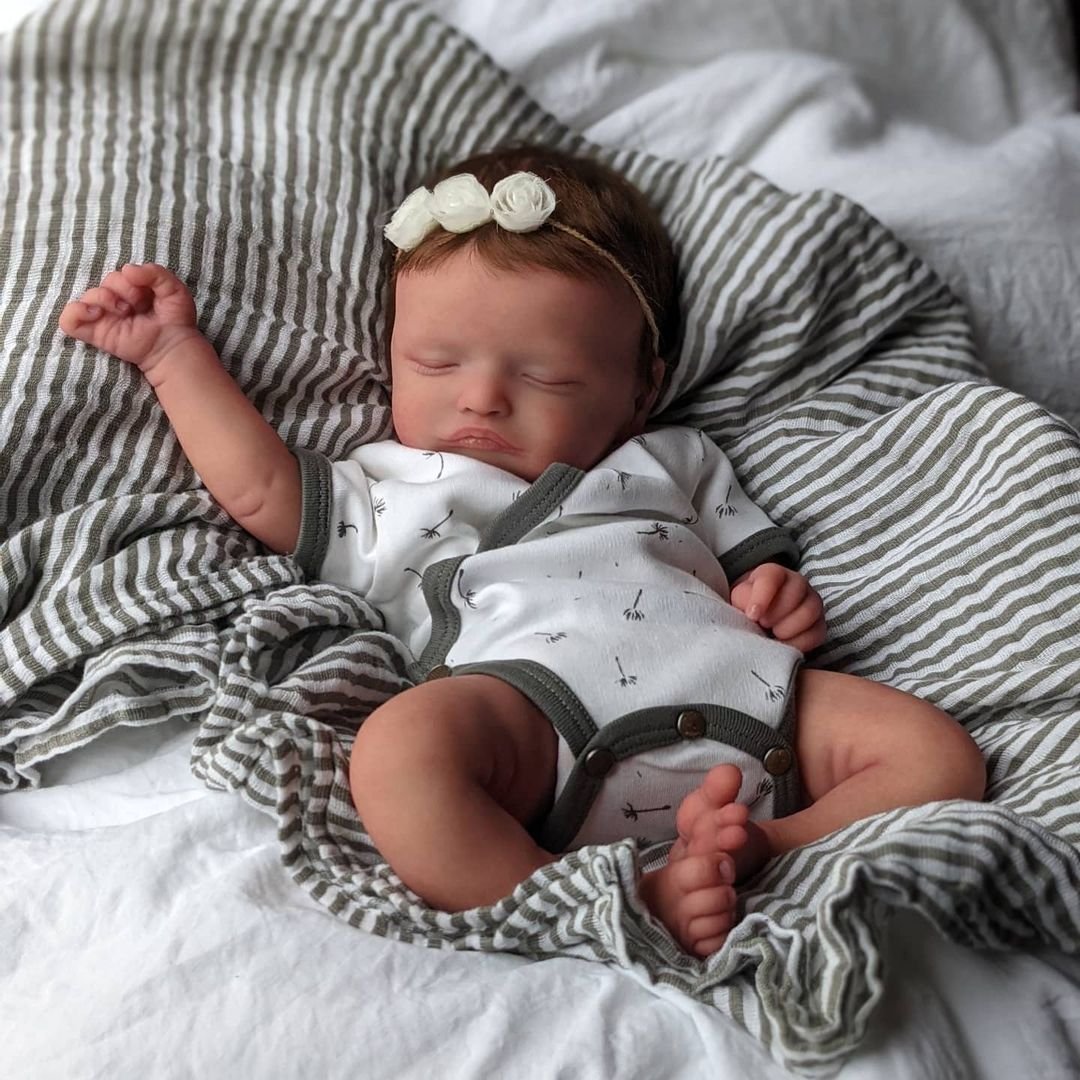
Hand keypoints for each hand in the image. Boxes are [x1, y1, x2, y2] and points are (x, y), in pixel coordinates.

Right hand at [59, 263, 201, 377]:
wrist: (174, 346)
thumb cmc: (175, 318)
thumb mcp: (173, 288)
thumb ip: (155, 272)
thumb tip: (127, 269)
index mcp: (130, 290)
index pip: (118, 274)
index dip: (131, 280)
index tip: (147, 295)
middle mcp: (114, 302)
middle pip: (103, 283)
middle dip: (121, 289)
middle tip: (137, 306)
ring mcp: (102, 317)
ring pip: (86, 298)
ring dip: (103, 299)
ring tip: (123, 312)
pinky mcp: (95, 333)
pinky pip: (68, 320)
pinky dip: (76, 312)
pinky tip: (96, 314)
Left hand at [730, 563, 825, 652]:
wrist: (757, 621)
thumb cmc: (747, 607)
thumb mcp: (738, 600)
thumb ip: (742, 600)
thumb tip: (753, 612)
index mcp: (773, 573)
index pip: (771, 577)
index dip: (762, 597)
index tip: (752, 616)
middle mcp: (797, 583)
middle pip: (796, 591)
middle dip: (777, 612)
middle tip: (763, 624)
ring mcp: (812, 603)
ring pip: (810, 611)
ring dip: (789, 627)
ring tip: (773, 635)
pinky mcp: (819, 624)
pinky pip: (817, 633)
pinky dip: (800, 643)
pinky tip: (784, 646)